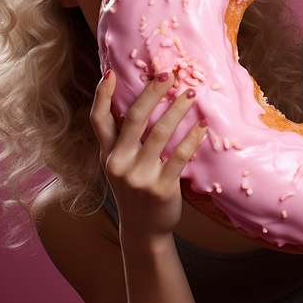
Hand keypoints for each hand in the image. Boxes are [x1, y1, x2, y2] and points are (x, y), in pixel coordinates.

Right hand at [90, 71, 207, 240]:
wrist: (143, 230)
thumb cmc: (134, 190)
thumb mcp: (118, 166)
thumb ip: (120, 140)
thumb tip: (134, 102)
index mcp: (108, 155)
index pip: (98, 121)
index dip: (102, 96)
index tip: (111, 72)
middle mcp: (119, 163)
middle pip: (135, 119)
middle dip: (152, 92)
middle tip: (169, 73)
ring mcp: (139, 177)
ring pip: (160, 133)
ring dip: (178, 109)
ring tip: (192, 93)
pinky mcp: (161, 188)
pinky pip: (179, 156)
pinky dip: (192, 138)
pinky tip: (203, 126)